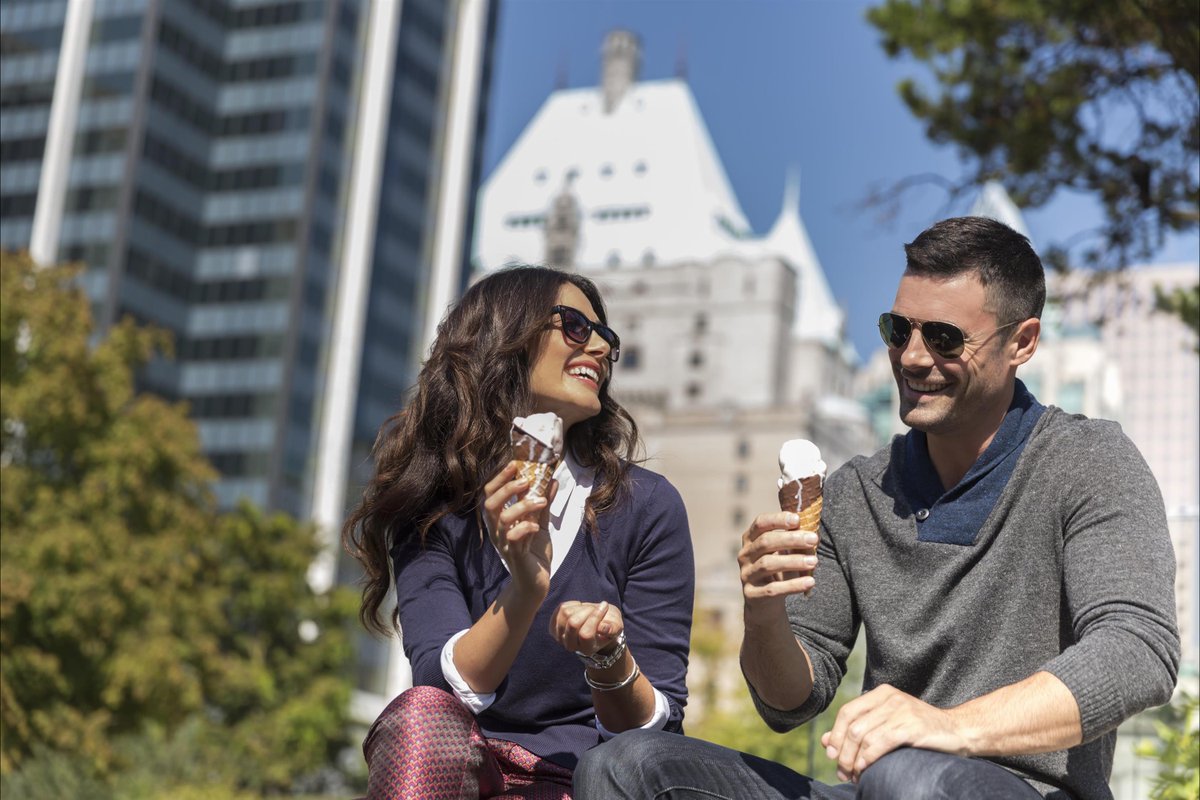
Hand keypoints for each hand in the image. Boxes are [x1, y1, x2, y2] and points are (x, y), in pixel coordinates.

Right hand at [482, 462, 555, 596]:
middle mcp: (498, 530)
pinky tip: (536, 526)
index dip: (499, 478)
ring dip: (522, 506)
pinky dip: (525, 528)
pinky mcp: (515, 555)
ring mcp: (504, 543)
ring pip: (503, 519)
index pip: (490, 494)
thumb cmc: (534, 552)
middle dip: (506, 489)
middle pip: (490, 504)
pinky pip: (513, 539)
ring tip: (541, 501)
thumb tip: (552, 481)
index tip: (514, 464)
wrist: (535, 582)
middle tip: (526, 480)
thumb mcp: (540, 523)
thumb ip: (544, 504)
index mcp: (500, 520)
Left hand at [549, 600, 622, 656]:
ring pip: (566, 613)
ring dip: (581, 607)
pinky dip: (572, 604)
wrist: (597, 624)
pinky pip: (560, 609)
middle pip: (573, 623)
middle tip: (596, 607)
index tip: (605, 606)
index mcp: (588, 649)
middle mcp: (572, 646)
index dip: (595, 617)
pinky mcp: (553, 627)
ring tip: (589, 609)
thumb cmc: (609, 624)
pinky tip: (580, 608)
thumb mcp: (617, 626)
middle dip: (587, 610)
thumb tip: (603, 628)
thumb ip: (613, 628)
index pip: (586, 634)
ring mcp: (560, 637)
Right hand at [738, 511, 818, 611]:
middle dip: (791, 539)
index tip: (797, 519)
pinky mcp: (752, 594)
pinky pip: (773, 589)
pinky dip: (793, 585)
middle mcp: (745, 555)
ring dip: (793, 561)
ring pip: (768, 564)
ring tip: (814, 561)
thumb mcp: (782, 553)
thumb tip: (811, 532)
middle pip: (765, 542)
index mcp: (750, 539)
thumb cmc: (778, 570)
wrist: (765, 603)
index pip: (760, 523)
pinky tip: (810, 582)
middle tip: (813, 539)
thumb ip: (792, 541)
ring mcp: (746, 575)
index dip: (778, 520)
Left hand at [821, 684, 969, 782]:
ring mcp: (901, 710)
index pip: (847, 712)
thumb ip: (859, 730)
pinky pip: (880, 743)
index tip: (832, 755)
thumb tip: (825, 742)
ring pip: (863, 736)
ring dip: (853, 760)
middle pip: (852, 726)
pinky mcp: (911, 726)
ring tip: (854, 775)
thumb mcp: (887, 725)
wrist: (959, 731)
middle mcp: (890, 698)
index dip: (835, 735)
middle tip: (842, 772)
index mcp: (881, 694)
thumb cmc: (921, 731)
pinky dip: (868, 758)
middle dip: (842, 752)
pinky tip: (865, 769)